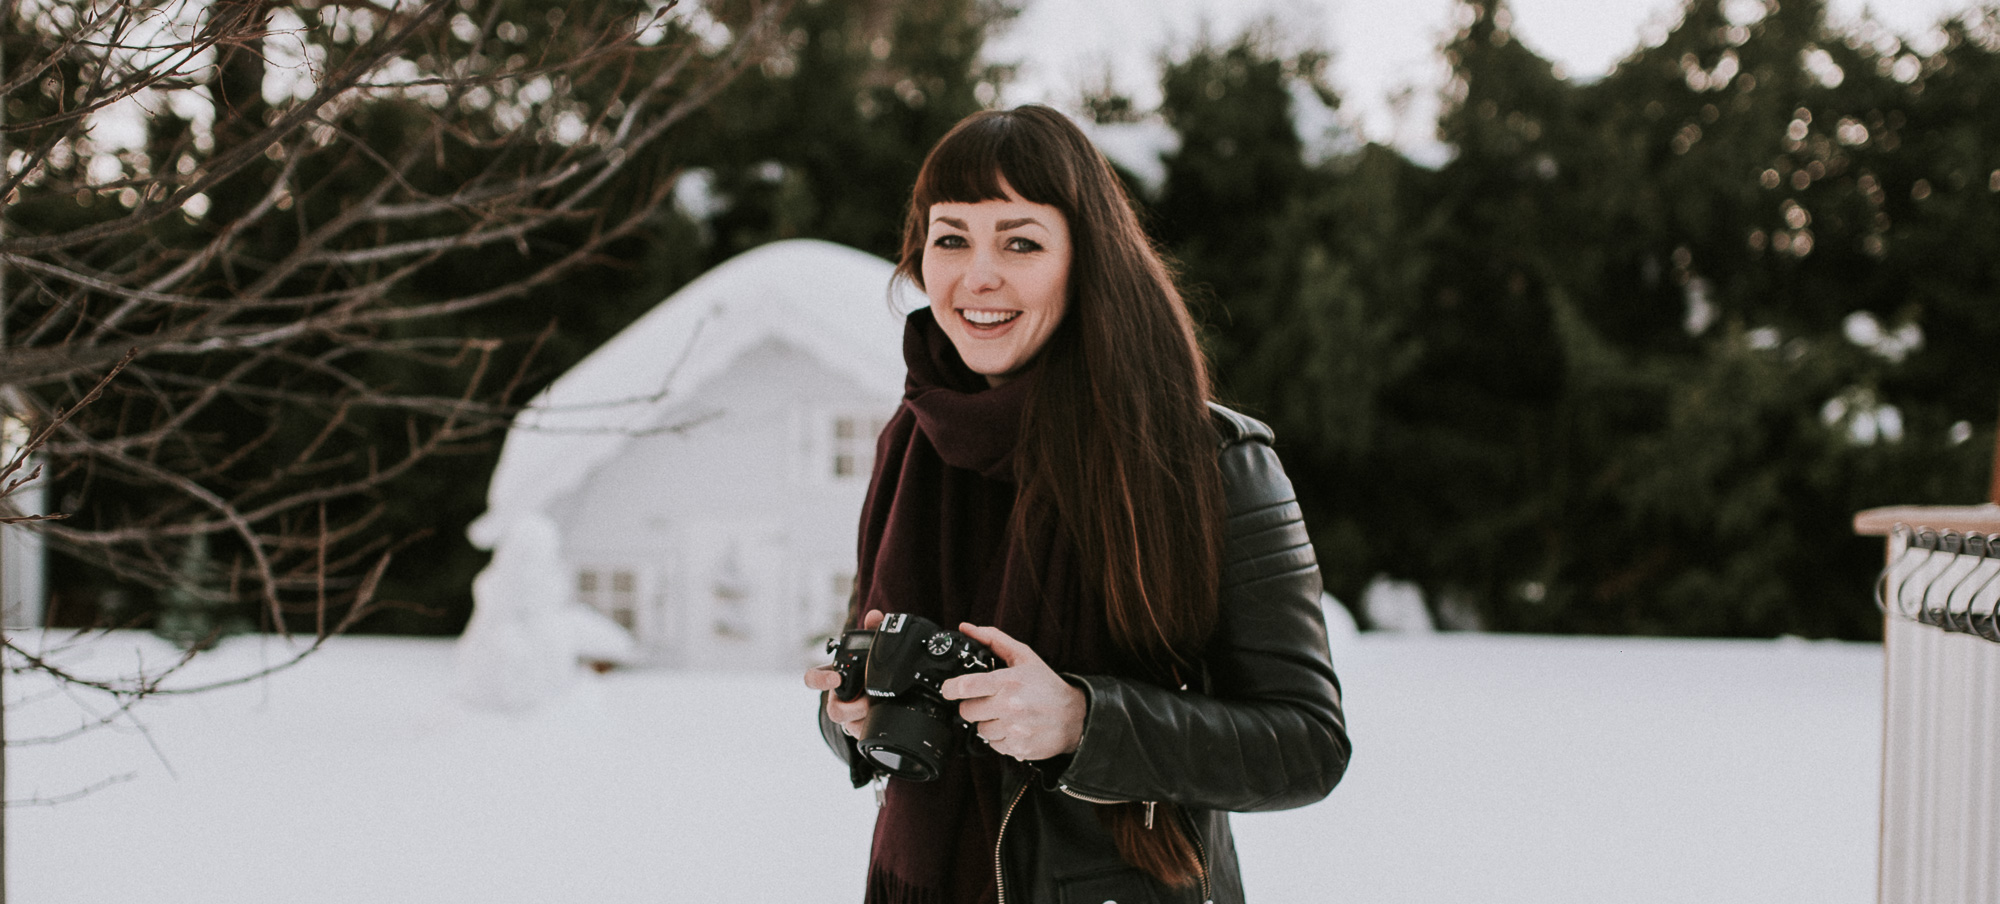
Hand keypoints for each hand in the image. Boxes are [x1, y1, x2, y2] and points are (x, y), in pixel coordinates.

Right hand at [803, 610, 883, 738]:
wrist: (883, 692)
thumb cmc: (869, 668)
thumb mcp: (873, 649)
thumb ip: (874, 631)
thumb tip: (875, 616)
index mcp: (834, 676)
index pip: (813, 679)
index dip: (819, 681)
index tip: (836, 678)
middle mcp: (836, 697)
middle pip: (833, 709)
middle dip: (852, 707)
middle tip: (869, 700)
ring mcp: (847, 715)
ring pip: (847, 724)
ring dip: (864, 718)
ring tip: (879, 708)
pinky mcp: (858, 728)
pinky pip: (859, 733)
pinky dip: (871, 727)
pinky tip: (881, 719)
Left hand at [941, 623, 1085, 761]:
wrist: (1075, 717)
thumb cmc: (1047, 685)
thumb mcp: (1024, 657)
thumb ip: (994, 639)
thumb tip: (966, 627)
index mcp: (1008, 681)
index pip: (966, 686)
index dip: (950, 688)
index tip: (949, 689)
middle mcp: (1010, 706)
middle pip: (967, 711)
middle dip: (974, 705)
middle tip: (989, 701)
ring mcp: (1014, 729)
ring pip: (979, 730)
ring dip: (988, 722)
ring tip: (1007, 715)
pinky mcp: (1018, 748)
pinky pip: (993, 745)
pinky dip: (1001, 738)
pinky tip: (1015, 728)